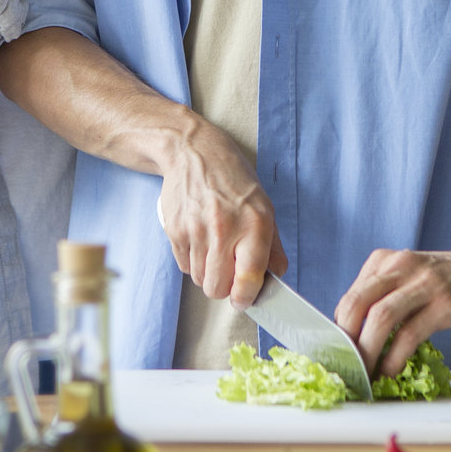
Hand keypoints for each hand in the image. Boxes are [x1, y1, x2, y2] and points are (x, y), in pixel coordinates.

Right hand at [156, 115, 287, 307]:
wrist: (192, 152)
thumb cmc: (233, 180)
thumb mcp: (264, 206)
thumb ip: (272, 246)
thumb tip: (275, 278)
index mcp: (254, 223)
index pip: (249, 278)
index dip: (246, 297)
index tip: (244, 299)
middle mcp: (225, 228)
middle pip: (217, 288)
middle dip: (224, 288)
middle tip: (228, 274)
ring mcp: (196, 230)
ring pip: (200, 280)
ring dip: (207, 274)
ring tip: (213, 250)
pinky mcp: (175, 229)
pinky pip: (184, 266)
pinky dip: (192, 261)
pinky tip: (199, 240)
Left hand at [333, 244, 450, 377]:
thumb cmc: (448, 279)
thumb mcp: (408, 277)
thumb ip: (383, 295)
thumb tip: (355, 333)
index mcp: (385, 262)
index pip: (350, 297)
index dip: (338, 330)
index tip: (338, 355)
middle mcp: (400, 268)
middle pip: (357, 304)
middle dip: (345, 340)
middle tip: (345, 366)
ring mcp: (423, 284)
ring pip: (381, 317)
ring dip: (367, 350)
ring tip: (365, 372)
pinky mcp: (445, 304)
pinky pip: (411, 333)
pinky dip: (395, 355)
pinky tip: (390, 369)